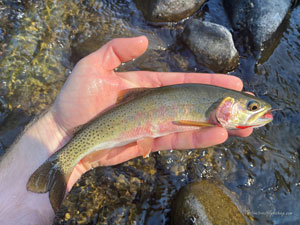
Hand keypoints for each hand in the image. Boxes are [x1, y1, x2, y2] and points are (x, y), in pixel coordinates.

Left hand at [49, 36, 251, 190]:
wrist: (67, 134)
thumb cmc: (77, 100)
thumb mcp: (93, 66)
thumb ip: (117, 50)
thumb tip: (145, 41)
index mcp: (147, 86)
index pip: (183, 82)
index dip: (208, 82)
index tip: (233, 83)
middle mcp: (155, 105)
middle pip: (194, 104)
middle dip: (222, 106)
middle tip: (249, 108)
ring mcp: (155, 124)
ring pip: (192, 124)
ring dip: (219, 125)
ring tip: (245, 127)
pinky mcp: (151, 142)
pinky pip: (179, 139)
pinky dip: (199, 138)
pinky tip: (220, 135)